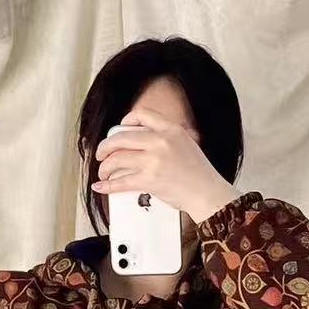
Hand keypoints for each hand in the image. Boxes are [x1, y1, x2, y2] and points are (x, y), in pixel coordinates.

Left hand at [91, 110, 234, 225]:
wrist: (207, 193)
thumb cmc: (199, 174)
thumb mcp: (186, 144)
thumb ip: (168, 138)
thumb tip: (145, 141)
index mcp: (170, 129)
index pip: (142, 115)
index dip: (126, 121)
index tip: (119, 130)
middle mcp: (160, 141)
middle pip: (121, 138)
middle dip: (105, 147)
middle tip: (101, 154)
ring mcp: (154, 161)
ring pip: (117, 159)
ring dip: (105, 167)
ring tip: (103, 173)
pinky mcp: (149, 180)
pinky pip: (121, 181)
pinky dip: (107, 185)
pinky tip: (100, 186)